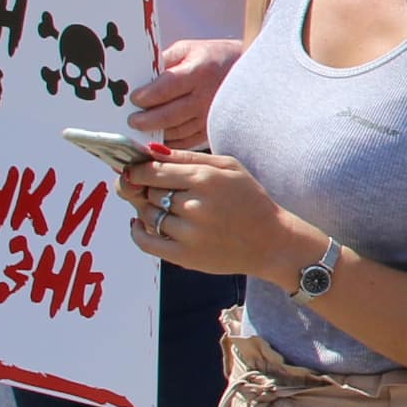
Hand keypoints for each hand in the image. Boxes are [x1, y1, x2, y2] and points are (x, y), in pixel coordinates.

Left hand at [122, 150, 301, 281]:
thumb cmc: (251, 201)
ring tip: (165, 207)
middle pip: (148, 192)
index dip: (137, 170)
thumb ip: (189, 156)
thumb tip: (151, 151)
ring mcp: (189, 233)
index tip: (135, 170)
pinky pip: (146, 242)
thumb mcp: (229, 167)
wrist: (271, 242)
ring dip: (149, 209)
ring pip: (148, 214)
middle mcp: (194, 205)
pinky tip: (141, 224)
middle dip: (146, 189)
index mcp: (205, 179)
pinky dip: (137, 231)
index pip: (152, 171)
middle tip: (156, 190)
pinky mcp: (185, 256)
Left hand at [129, 38, 241, 149]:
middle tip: (132, 121)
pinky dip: (171, 143)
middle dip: (147, 120)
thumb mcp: (188, 49)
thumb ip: (164, 62)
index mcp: (198, 72)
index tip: (134, 99)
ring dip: (157, 134)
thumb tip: (138, 77)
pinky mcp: (212, 129)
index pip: (167, 88)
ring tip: (142, 131)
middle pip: (170, 115)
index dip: (147, 96)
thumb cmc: (213, 57)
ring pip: (178, 132)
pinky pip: (188, 141)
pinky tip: (159, 139)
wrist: (246, 71)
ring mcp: (210, 116)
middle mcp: (206, 97)